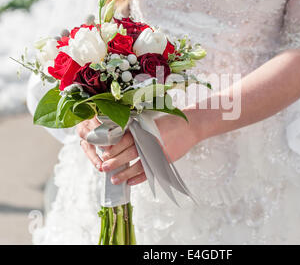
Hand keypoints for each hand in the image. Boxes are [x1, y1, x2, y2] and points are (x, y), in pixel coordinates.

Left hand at [77, 111, 199, 185]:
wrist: (190, 126)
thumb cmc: (170, 122)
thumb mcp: (152, 122)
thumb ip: (138, 129)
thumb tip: (120, 137)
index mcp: (145, 130)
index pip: (126, 140)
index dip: (114, 148)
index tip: (105, 154)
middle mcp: (150, 141)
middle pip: (129, 153)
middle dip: (115, 161)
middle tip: (104, 167)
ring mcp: (158, 152)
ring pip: (138, 165)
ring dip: (125, 173)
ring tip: (114, 179)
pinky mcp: (165, 160)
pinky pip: (151, 172)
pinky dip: (140, 178)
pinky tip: (130, 182)